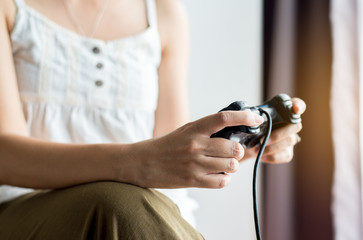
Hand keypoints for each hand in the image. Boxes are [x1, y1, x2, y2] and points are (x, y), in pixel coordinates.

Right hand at [124, 110, 263, 188]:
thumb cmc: (167, 145)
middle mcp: (196, 145)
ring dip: (232, 166)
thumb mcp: (186, 130)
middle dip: (238, 150)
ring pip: (231, 166)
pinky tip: (218, 175)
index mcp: (194, 129)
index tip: (256, 119)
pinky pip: (222, 181)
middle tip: (233, 151)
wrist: (142, 163)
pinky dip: (224, 179)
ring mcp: (195, 164)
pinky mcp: (193, 180)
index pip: (224, 118)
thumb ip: (207, 129)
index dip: (244, 117)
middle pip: (233, 147)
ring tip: (224, 164)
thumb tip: (235, 130)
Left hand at [243, 97, 305, 162]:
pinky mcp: (288, 151)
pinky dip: (272, 156)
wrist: (247, 143)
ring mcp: (291, 137)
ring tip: (257, 149)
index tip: (296, 109)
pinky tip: (262, 155)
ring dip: (272, 147)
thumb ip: (253, 116)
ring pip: (290, 140)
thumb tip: (252, 118)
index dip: (299, 105)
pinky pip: (286, 155)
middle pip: (296, 125)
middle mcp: (290, 123)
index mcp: (282, 110)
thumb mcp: (250, 119)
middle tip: (262, 140)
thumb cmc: (251, 127)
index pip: (297, 104)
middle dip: (278, 134)